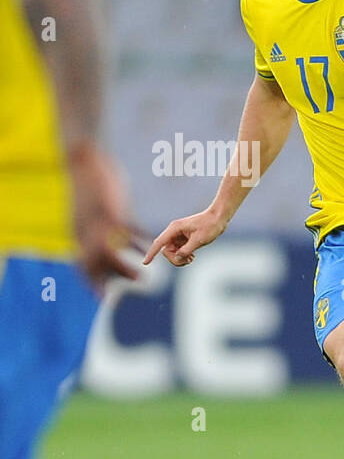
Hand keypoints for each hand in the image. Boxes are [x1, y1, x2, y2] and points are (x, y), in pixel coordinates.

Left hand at [67, 142, 141, 288]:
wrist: (83, 161)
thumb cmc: (88, 184)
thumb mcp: (87, 211)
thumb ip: (94, 228)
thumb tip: (105, 240)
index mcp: (77, 233)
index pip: (83, 264)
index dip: (91, 281)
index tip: (101, 297)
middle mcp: (84, 231)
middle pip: (96, 265)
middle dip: (110, 283)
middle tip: (123, 295)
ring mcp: (97, 223)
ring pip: (110, 255)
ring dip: (126, 269)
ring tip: (142, 279)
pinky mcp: (111, 213)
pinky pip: (127, 233)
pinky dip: (139, 241)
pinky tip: (151, 245)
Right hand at [143, 207, 227, 266]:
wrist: (219, 218)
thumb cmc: (210, 226)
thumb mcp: (199, 240)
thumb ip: (186, 250)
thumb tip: (177, 258)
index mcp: (174, 229)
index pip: (159, 243)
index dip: (151, 254)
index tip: (145, 263)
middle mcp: (174, 232)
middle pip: (166, 250)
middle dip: (175, 259)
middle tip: (188, 261)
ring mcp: (178, 235)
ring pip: (172, 252)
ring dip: (180, 258)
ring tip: (191, 259)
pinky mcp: (184, 238)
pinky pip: (178, 250)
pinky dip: (183, 256)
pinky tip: (192, 257)